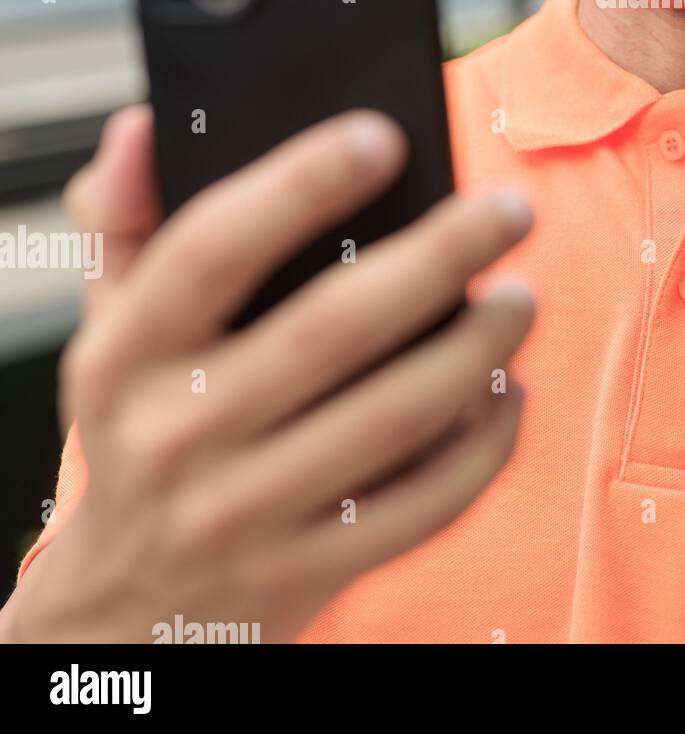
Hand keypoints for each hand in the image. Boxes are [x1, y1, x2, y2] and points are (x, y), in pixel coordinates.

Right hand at [4, 109, 534, 642]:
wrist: (125, 610)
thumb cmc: (140, 432)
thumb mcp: (108, 329)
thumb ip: (127, 220)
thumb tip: (148, 126)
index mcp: (126, 355)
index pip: (212, 249)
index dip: (300, 183)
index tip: (383, 136)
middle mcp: (178, 436)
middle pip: (333, 328)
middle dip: (441, 256)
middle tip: (510, 208)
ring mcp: (246, 513)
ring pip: (395, 417)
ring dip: (479, 348)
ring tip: (524, 295)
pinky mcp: (310, 570)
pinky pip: (424, 506)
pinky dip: (484, 446)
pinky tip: (510, 391)